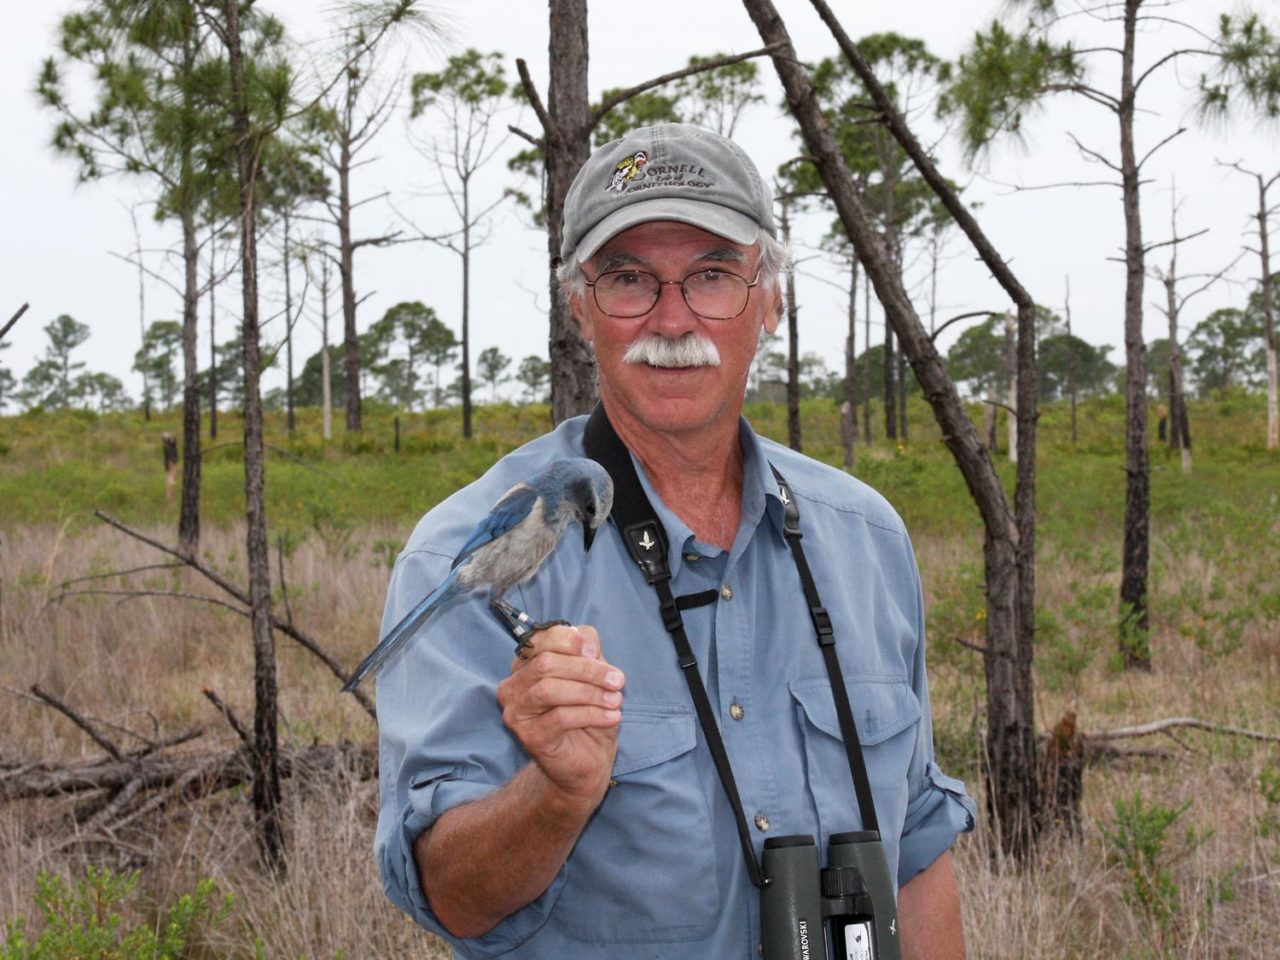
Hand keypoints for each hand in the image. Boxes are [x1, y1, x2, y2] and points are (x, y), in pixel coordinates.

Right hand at [496, 624, 623, 812]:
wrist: (588, 760)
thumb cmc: (589, 713)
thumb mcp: (594, 677)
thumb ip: (588, 653)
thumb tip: (586, 640)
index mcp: (526, 665)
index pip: (540, 640)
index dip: (568, 641)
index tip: (595, 651)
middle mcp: (513, 686)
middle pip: (546, 664)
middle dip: (587, 670)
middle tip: (618, 680)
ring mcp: (517, 712)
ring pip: (549, 690)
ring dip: (590, 692)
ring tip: (616, 700)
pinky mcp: (528, 736)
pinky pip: (560, 717)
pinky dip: (591, 714)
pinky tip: (612, 717)